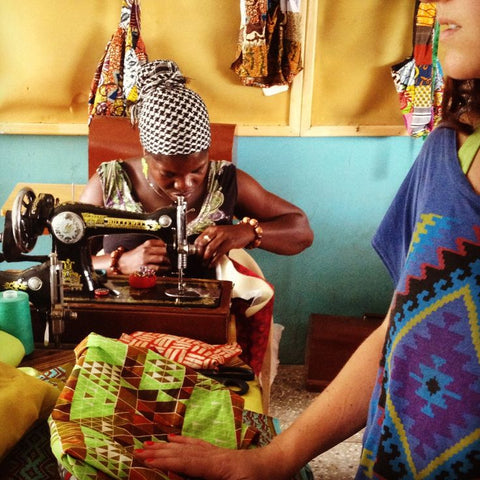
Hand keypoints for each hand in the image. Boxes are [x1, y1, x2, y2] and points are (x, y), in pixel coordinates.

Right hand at [117, 239, 170, 274]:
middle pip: (164, 251)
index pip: (162, 243)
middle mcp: (146, 250)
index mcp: (147, 244)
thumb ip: (154, 247)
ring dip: (168, 262)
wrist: (121, 263)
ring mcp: (145, 259)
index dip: (169, 247)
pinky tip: (166, 269)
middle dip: (170, 255)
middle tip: (173, 258)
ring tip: (170, 264)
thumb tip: (167, 248)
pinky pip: (158, 268)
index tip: (173, 250)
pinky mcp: (144, 267)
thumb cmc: (133, 257)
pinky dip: (164, 269)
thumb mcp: (143, 247)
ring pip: (162, 259)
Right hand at [134, 435, 278, 479]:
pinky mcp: (218, 454)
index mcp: (218, 467)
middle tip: (137, 451)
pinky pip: (196, 446)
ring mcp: (215, 453)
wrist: (277, 464)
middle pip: (182, 453)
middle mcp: (213, 456)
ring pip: (187, 448)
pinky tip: (173, 439)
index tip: (146, 459)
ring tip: (148, 445)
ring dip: (166, 447)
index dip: (165, 460)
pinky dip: (182, 442)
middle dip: (159, 453)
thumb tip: (188, 475)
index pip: (186, 463)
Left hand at [194, 224, 255, 266]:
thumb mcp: (219, 233)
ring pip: (210, 249)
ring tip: (205, 264)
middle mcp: (216, 231)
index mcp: (211, 229)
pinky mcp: (229, 242)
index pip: (199, 239)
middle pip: (203, 244)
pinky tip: (212, 264)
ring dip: (206, 258)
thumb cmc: (231, 233)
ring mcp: (223, 236)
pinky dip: (214, 260)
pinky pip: (219, 253)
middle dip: (199, 254)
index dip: (195, 248)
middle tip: (199, 260)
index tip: (195, 255)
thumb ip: (211, 239)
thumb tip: (201, 250)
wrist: (245, 231)